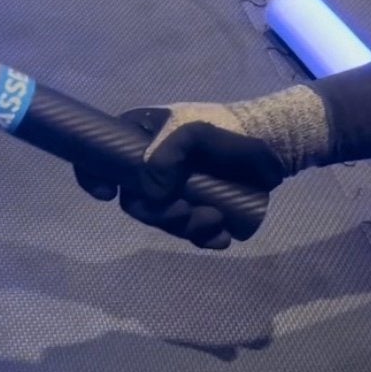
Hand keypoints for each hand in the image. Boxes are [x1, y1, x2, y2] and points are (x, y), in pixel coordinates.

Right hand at [73, 106, 285, 248]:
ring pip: (162, 220)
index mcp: (142, 139)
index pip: (100, 156)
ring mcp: (175, 191)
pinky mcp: (199, 209)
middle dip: (157, 213)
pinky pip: (190, 234)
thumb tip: (150, 194)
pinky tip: (220, 234)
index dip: (93, 176)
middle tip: (183, 210)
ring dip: (184, 226)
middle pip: (133, 201)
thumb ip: (169, 156)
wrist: (277, 147)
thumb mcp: (197, 133)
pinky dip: (203, 238)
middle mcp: (152, 168)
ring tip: (214, 218)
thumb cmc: (232, 133)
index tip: (108, 194)